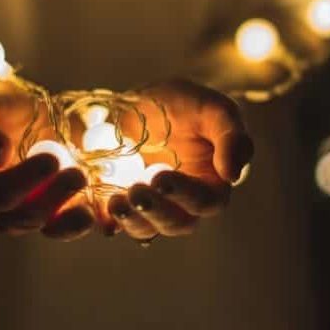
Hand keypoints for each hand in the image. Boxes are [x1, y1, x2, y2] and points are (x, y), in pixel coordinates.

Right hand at [0, 81, 93, 240]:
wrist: (38, 109)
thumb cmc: (2, 107)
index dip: (20, 184)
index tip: (50, 159)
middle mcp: (7, 206)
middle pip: (21, 220)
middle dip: (50, 200)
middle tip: (78, 174)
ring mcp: (39, 211)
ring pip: (51, 229)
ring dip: (72, 218)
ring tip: (92, 192)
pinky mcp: (68, 210)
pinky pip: (79, 224)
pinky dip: (95, 221)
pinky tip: (108, 215)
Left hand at [107, 78, 252, 241]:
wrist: (144, 102)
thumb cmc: (187, 105)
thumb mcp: (213, 109)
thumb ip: (232, 137)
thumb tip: (232, 176)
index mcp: (210, 185)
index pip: (205, 202)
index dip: (186, 195)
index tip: (163, 177)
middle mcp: (182, 204)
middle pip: (174, 223)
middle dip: (154, 212)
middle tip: (136, 193)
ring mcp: (150, 206)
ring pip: (144, 228)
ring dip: (130, 220)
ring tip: (114, 202)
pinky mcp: (121, 202)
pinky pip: (113, 220)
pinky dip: (105, 220)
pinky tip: (97, 211)